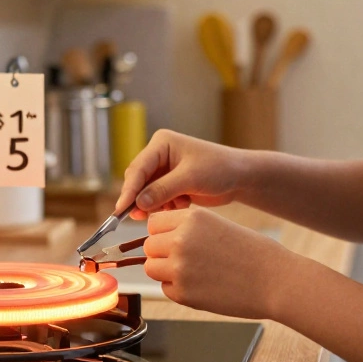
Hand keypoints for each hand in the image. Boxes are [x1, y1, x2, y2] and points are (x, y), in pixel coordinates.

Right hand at [115, 129, 249, 219]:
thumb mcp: (190, 178)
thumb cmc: (219, 168)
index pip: (138, 168)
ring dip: (157, 204)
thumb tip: (138, 203)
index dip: (129, 189)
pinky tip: (183, 204)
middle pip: (138, 181)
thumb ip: (162, 190)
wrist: (241, 177)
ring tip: (175, 206)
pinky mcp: (171, 184)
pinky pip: (158, 199)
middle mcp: (159, 155)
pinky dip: (166, 206)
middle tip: (139, 217)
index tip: (121, 209)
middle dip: (141, 199)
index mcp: (161, 143)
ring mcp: (164, 170)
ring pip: (147, 193)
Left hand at [142, 206, 292, 318]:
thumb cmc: (254, 253)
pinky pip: (165, 289)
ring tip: (194, 272)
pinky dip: (178, 290)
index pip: (153, 222)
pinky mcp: (183, 293)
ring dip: (166, 271)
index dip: (162, 232)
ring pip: (151, 268)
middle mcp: (180, 240)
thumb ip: (188, 228)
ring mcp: (179, 268)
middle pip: (149, 246)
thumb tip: (159, 236)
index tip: (173, 239)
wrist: (276, 281)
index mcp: (191, 218)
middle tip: (187, 260)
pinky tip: (203, 286)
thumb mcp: (218, 225)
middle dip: (162, 253)